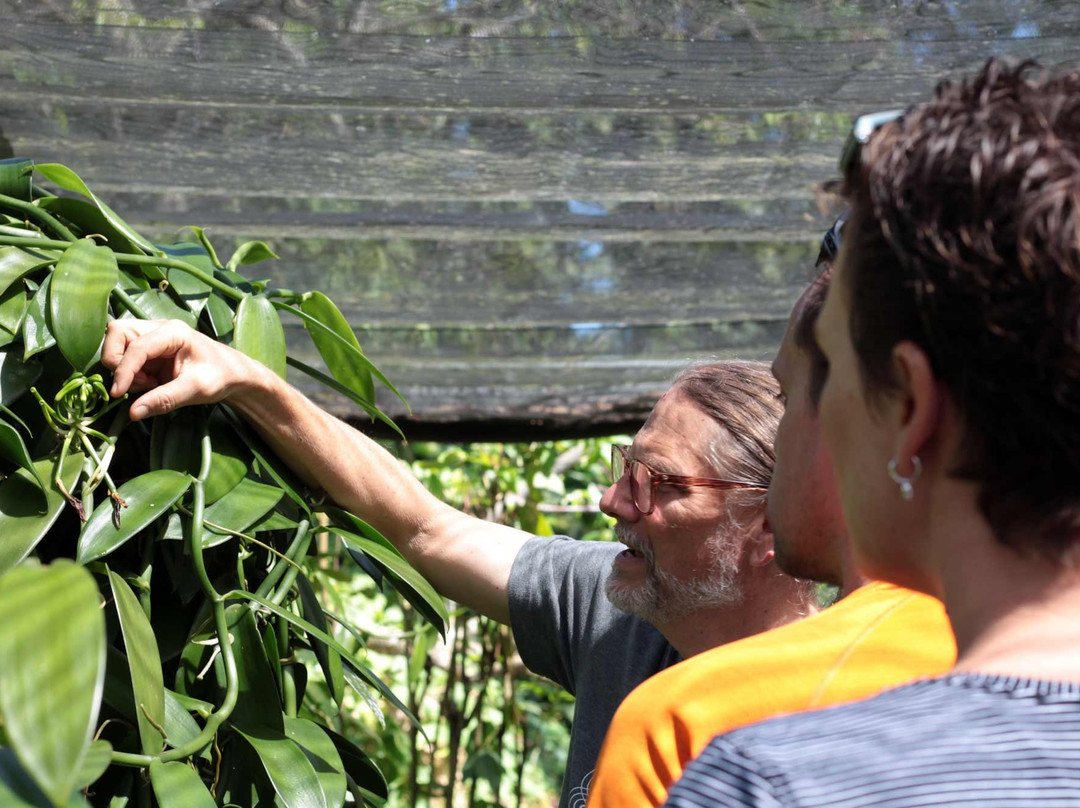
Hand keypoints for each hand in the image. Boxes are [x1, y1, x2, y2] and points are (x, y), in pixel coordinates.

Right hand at [102, 319, 258, 420]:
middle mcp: (158, 329)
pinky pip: (125, 359)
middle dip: (118, 361)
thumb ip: (164, 400)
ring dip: (124, 368)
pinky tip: (150, 385)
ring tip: (148, 385)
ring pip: (117, 345)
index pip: (136, 346)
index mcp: (173, 332)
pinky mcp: (149, 352)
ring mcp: (152, 338)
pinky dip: (130, 374)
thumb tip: (133, 413)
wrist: (233, 375)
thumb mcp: (195, 390)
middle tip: (139, 383)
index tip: (118, 393)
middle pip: (117, 333)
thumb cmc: (220, 376)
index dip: (123, 370)